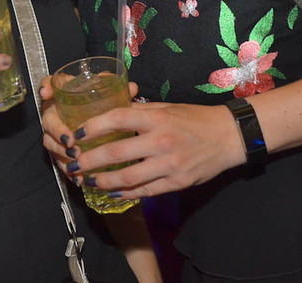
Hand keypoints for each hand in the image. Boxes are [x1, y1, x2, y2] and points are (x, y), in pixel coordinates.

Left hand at [44, 93, 246, 199]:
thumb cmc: (195, 118)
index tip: (76, 134)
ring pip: (127, 178)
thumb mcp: (166, 107)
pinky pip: (145, 191)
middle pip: (116, 153)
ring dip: (103, 182)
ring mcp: (169, 164)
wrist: (229, 136)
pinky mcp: (177, 182)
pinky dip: (126, 194)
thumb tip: (111, 113)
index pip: (117, 119)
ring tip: (87, 182)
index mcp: (157, 118)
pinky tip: (112, 193)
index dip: (93, 127)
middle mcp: (161, 140)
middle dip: (89, 161)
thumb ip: (140, 111)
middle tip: (72, 165)